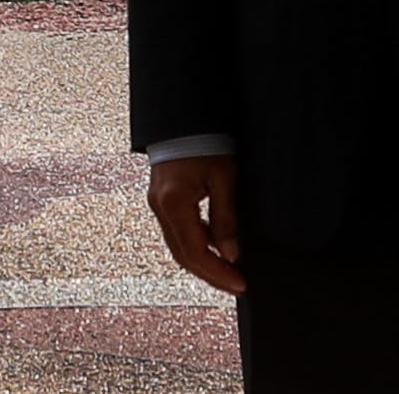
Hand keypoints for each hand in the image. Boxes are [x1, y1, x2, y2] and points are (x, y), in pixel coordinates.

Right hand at [147, 154, 246, 295]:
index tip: (240, 284)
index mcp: (174, 204)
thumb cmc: (205, 141)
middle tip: (235, 284)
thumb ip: (226, 219)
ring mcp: (158, 204)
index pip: (195, 254)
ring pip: (178, 246)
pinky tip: (216, 244)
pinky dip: (196, 243)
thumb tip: (231, 254)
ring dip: (203, 261)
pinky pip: (177, 230)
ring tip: (229, 270)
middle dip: (210, 274)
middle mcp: (160, 208)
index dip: (218, 274)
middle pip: (183, 256)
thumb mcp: (224, 178)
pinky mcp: (162, 199)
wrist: (183, 115)